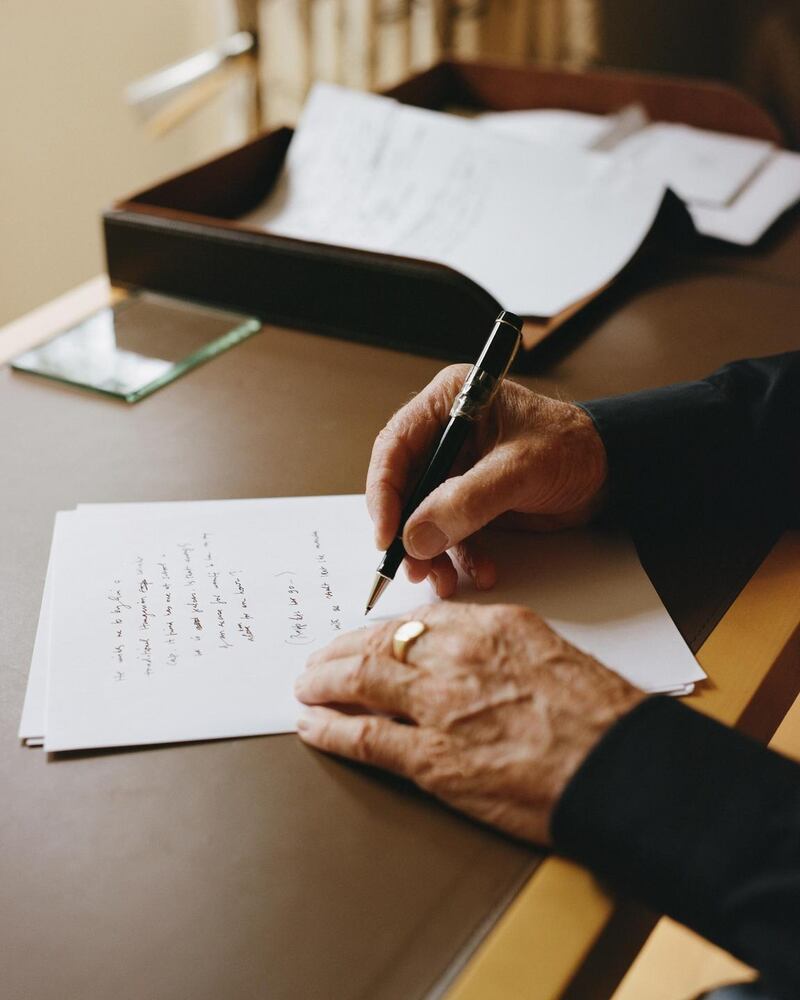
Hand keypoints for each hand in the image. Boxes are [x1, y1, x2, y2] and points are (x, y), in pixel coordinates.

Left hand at [295, 603, 644, 844]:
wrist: (620, 768)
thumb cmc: (602, 717)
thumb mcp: (552, 654)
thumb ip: (503, 648)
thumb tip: (471, 656)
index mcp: (492, 625)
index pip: (418, 618)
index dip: (380, 629)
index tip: (363, 636)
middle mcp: (459, 656)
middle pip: (379, 641)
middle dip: (340, 650)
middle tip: (319, 658)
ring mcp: (441, 706)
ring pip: (360, 680)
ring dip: (324, 682)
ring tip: (306, 685)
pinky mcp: (433, 759)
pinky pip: (364, 737)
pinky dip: (329, 730)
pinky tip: (311, 726)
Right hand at [366, 365, 607, 596]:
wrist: (609, 474)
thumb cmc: (572, 449)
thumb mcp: (520, 469)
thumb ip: (467, 500)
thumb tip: (417, 536)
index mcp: (450, 402)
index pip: (396, 446)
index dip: (385, 491)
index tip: (387, 534)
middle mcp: (445, 432)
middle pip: (403, 486)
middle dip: (407, 530)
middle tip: (412, 566)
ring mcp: (455, 468)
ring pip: (422, 515)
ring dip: (431, 551)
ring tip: (444, 579)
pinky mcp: (468, 498)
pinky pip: (448, 531)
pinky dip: (458, 555)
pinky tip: (479, 571)